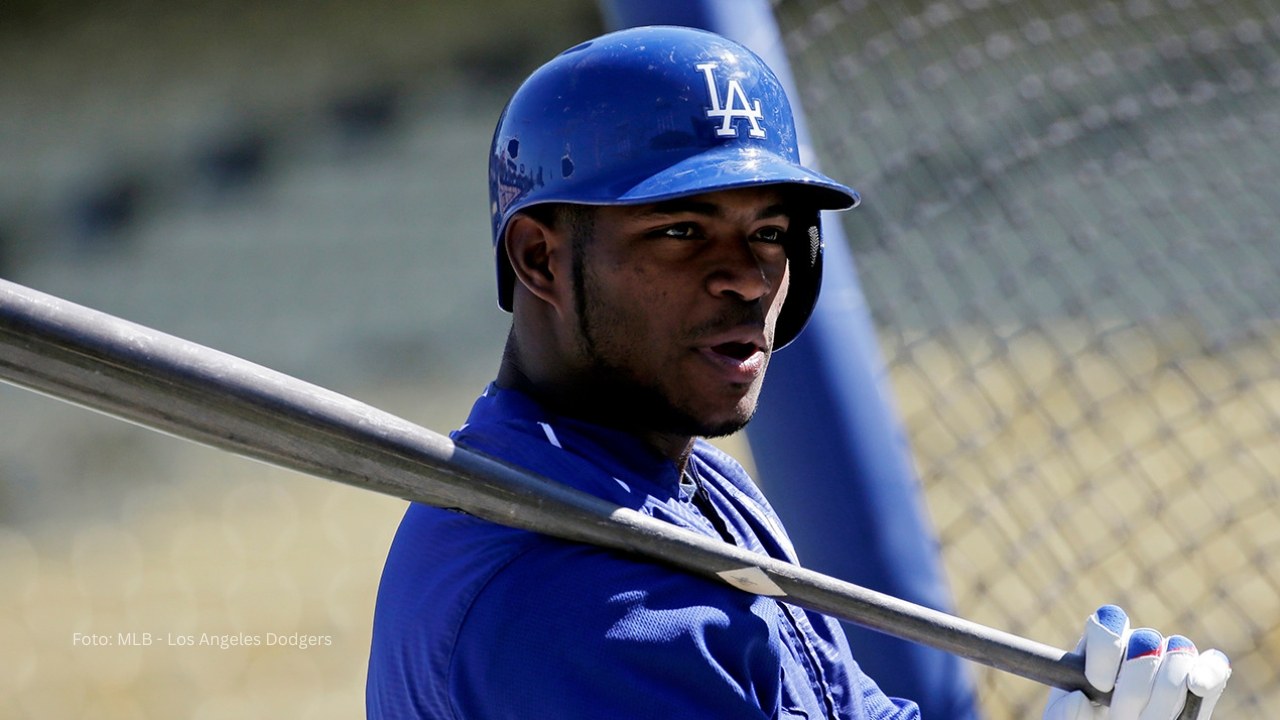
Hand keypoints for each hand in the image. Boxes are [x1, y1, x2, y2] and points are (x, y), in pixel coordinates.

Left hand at [1042, 605, 1230, 719]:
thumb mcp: (1070, 718)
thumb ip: (1064, 711)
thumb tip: (1078, 698)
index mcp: (1102, 643)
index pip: (1108, 621)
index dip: (1105, 651)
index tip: (1100, 686)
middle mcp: (1139, 643)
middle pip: (1145, 641)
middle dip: (1134, 689)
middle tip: (1122, 717)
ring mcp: (1174, 657)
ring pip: (1177, 655)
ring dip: (1164, 697)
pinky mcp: (1204, 677)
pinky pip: (1213, 665)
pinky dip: (1207, 673)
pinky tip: (1196, 686)